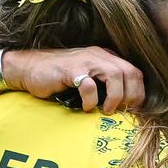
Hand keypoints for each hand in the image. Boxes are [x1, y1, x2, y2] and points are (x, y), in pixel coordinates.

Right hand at [3, 47, 144, 113]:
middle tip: (121, 111)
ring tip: (107, 109)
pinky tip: (86, 107)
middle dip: (131, 95)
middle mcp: (99, 55)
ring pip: (114, 75)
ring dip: (115, 96)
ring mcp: (85, 61)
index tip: (132, 109)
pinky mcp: (70, 70)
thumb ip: (105, 86)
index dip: (138, 92)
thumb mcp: (88, 78)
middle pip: (130, 72)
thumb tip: (125, 109)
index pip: (134, 72)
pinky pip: (88, 85)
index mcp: (106, 57)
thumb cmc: (60, 78)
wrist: (28, 68)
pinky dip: (91, 99)